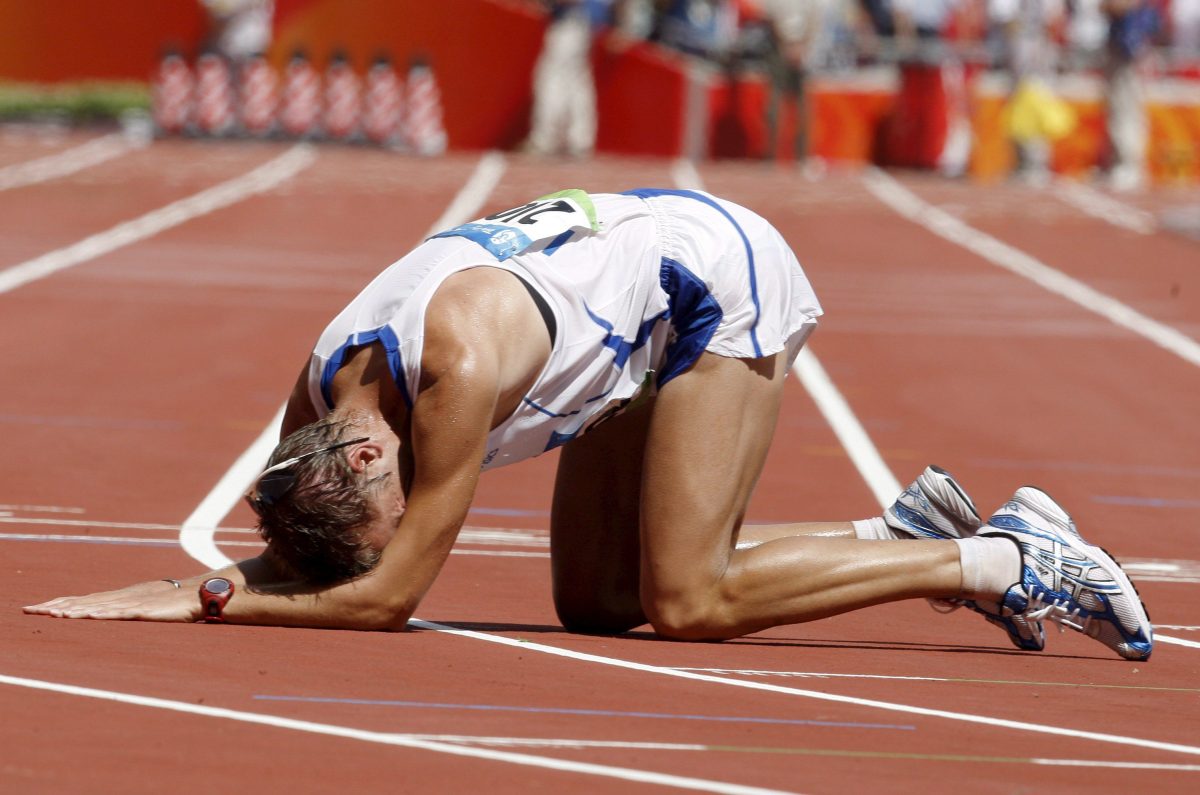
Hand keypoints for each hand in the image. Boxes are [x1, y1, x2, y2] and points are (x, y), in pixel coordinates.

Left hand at [24, 579, 201, 622]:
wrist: (199, 595)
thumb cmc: (174, 604)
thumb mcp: (146, 606)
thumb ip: (127, 610)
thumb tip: (108, 615)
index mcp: (120, 597)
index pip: (83, 600)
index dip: (59, 604)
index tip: (36, 608)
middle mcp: (122, 597)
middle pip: (84, 602)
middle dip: (56, 607)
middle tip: (31, 610)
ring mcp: (134, 603)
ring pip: (99, 607)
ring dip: (75, 611)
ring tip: (53, 615)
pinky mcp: (148, 611)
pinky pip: (124, 613)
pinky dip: (106, 614)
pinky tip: (92, 616)